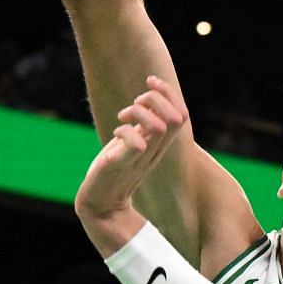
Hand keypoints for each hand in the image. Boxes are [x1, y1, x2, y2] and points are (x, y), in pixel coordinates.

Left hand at [75, 76, 189, 239]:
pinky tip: (115, 133)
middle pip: (176, 118)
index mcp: (160, 144)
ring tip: (123, 117)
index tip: (150, 80)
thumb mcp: (134, 140)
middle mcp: (155, 151)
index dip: (169, 92)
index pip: (182, 114)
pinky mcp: (122, 165)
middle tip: (135, 103)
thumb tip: (150, 97)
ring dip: (140, 113)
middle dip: (156, 98)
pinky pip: (135, 144)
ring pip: (159, 127)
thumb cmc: (115, 168)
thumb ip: (144, 124)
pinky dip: (125, 131)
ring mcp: (140, 159)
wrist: (100, 202)